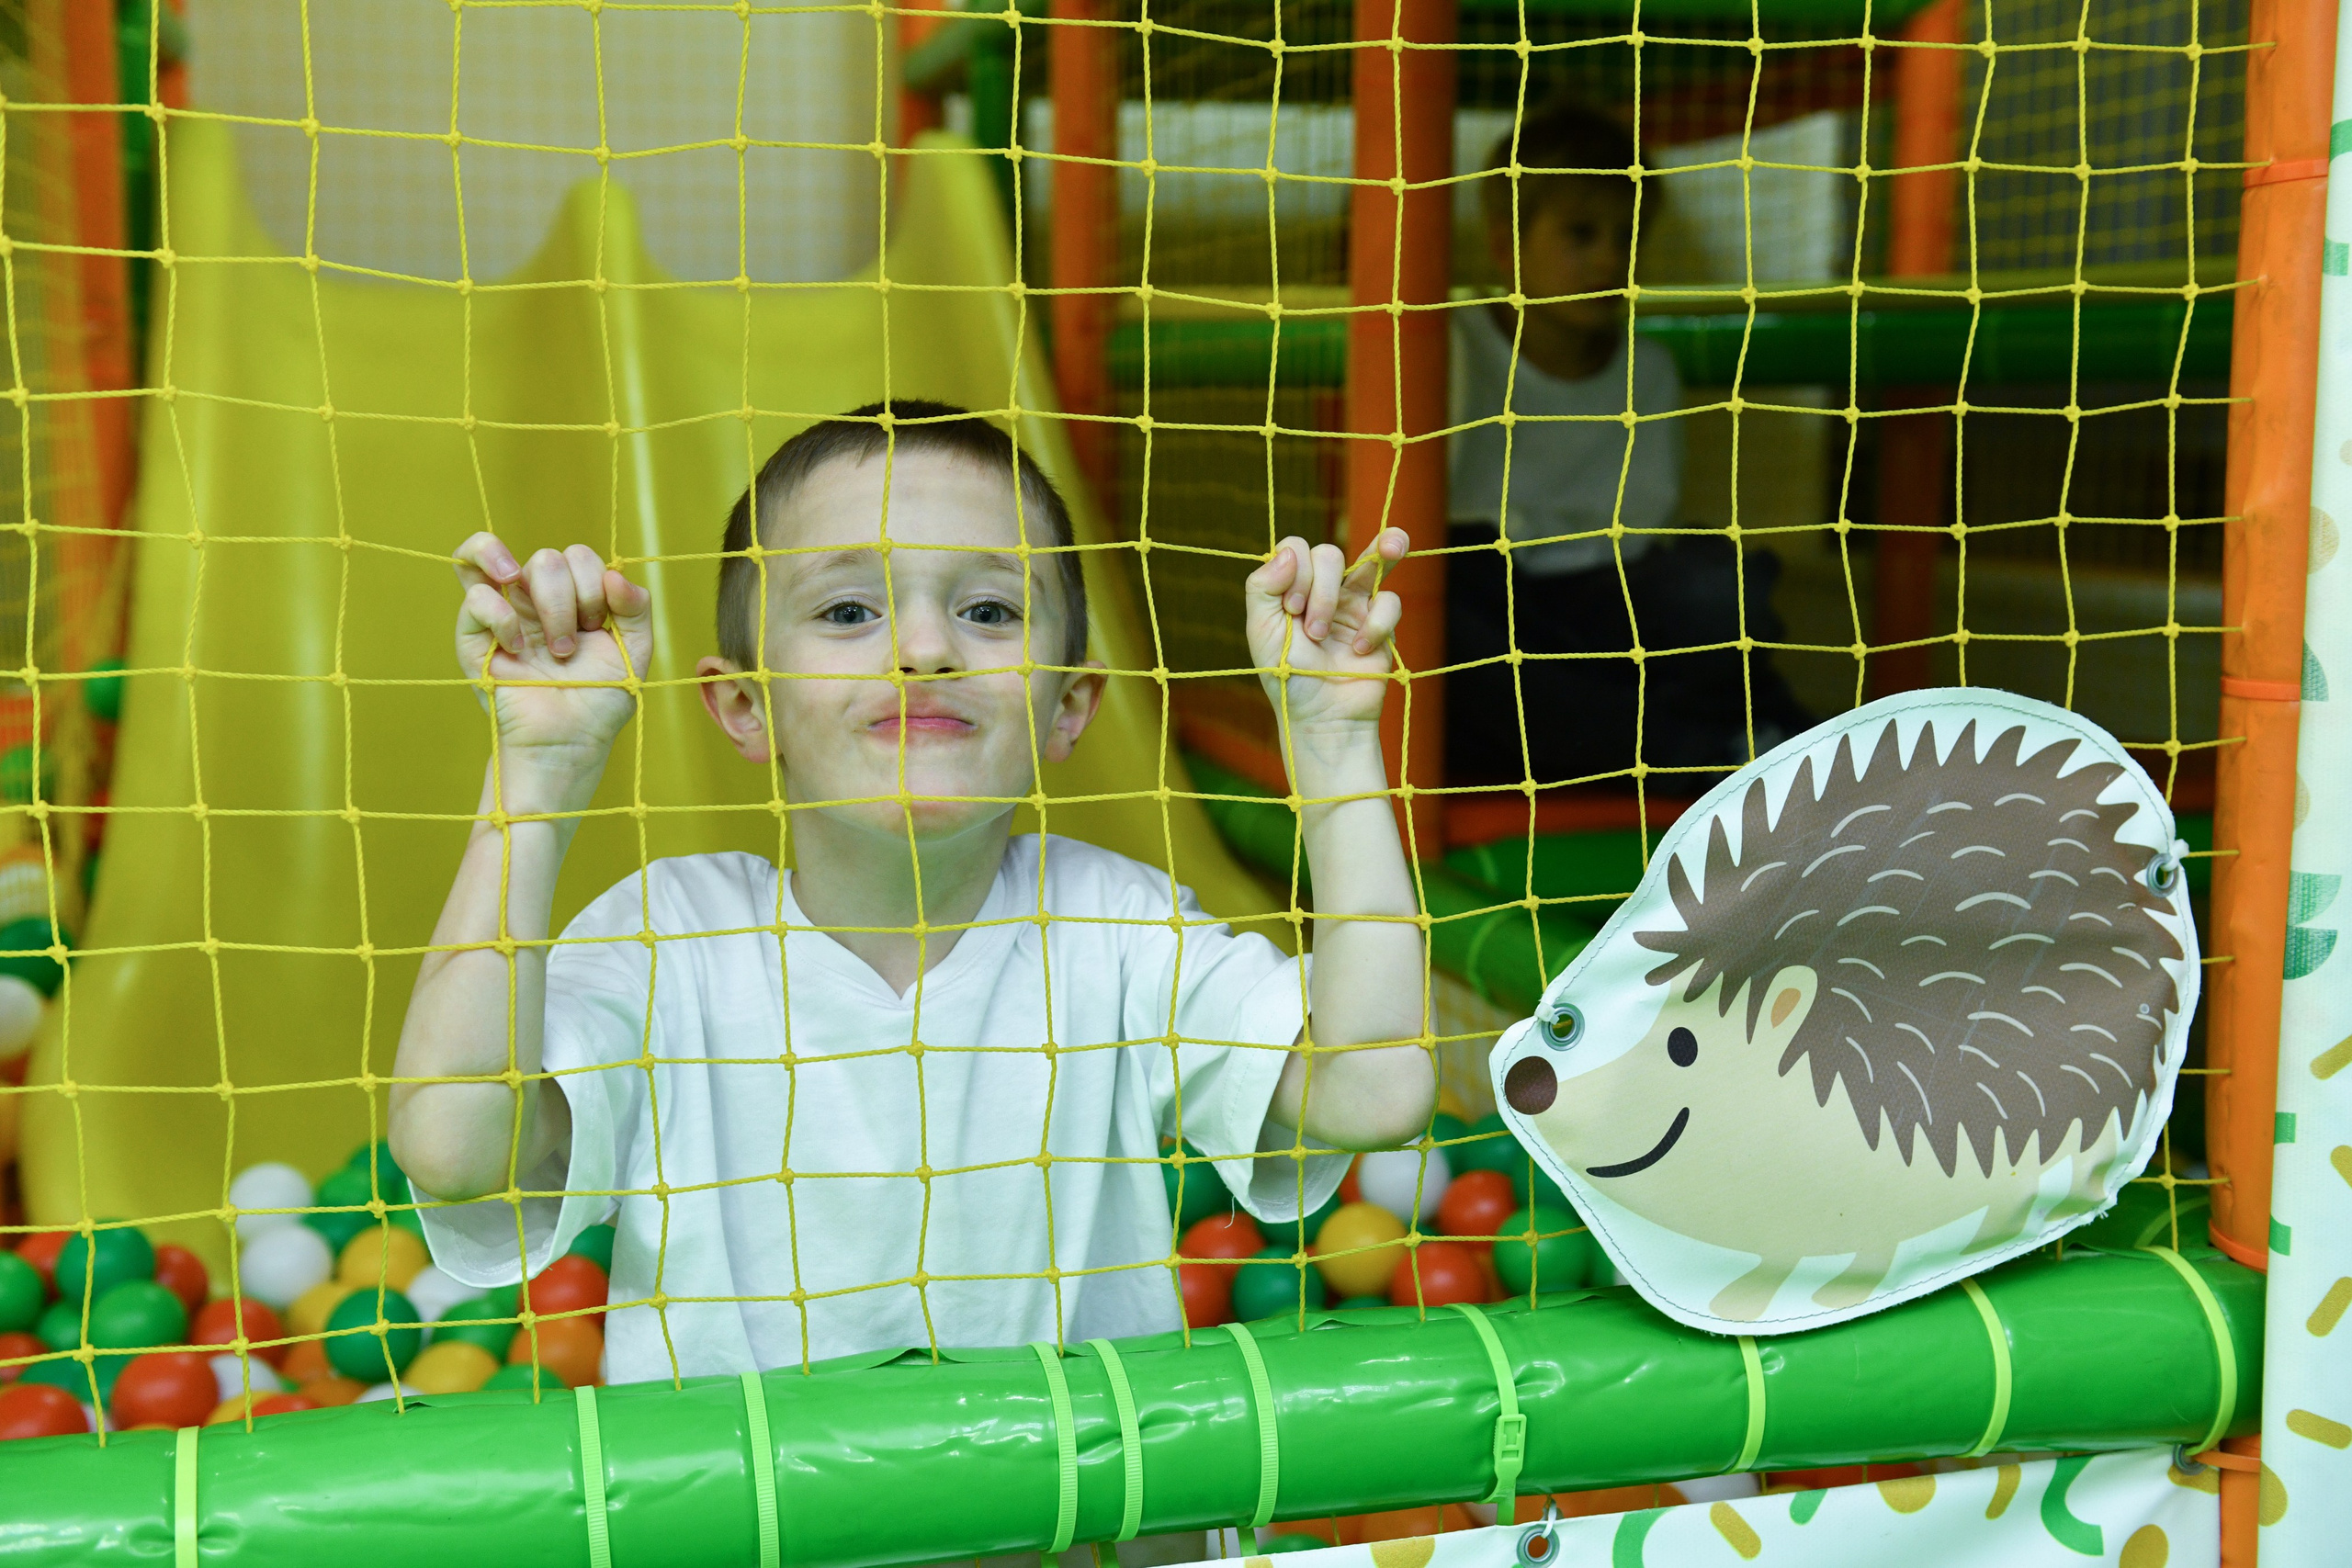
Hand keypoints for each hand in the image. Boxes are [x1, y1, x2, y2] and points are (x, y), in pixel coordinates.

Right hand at [453, 534, 652, 804]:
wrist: (569, 742)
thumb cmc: (599, 700)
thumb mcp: (634, 650)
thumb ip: (636, 607)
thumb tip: (615, 574)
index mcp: (573, 599)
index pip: (579, 558)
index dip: (595, 584)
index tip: (600, 627)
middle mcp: (536, 601)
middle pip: (548, 558)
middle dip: (572, 598)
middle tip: (573, 646)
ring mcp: (504, 614)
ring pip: (508, 563)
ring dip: (545, 603)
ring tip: (552, 640)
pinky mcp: (473, 636)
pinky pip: (477, 597)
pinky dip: (502, 617)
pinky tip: (519, 650)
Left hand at [1245, 529, 1407, 738]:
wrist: (1322, 718)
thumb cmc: (1288, 678)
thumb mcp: (1261, 632)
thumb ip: (1262, 587)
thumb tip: (1291, 551)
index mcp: (1290, 590)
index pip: (1296, 548)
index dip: (1296, 570)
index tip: (1292, 610)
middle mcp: (1322, 591)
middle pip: (1328, 554)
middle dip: (1321, 590)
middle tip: (1314, 632)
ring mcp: (1355, 605)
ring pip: (1370, 559)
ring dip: (1374, 559)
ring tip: (1390, 547)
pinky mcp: (1381, 624)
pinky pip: (1390, 601)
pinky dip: (1376, 623)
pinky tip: (1361, 649)